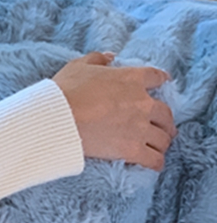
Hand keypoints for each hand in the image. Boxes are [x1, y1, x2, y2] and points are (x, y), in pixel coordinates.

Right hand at [52, 52, 176, 171]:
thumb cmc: (64, 92)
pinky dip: (156, 162)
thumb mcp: (78, 67)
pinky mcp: (131, 149)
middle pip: (165, 113)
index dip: (160, 81)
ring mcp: (138, 127)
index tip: (161, 86)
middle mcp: (141, 103)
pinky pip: (153, 159)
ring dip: (163, 142)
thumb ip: (97, 59)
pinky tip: (155, 164)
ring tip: (159, 146)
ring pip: (163, 137)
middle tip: (163, 126)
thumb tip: (110, 58)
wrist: (56, 120)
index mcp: (131, 79)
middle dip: (166, 120)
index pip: (156, 77)